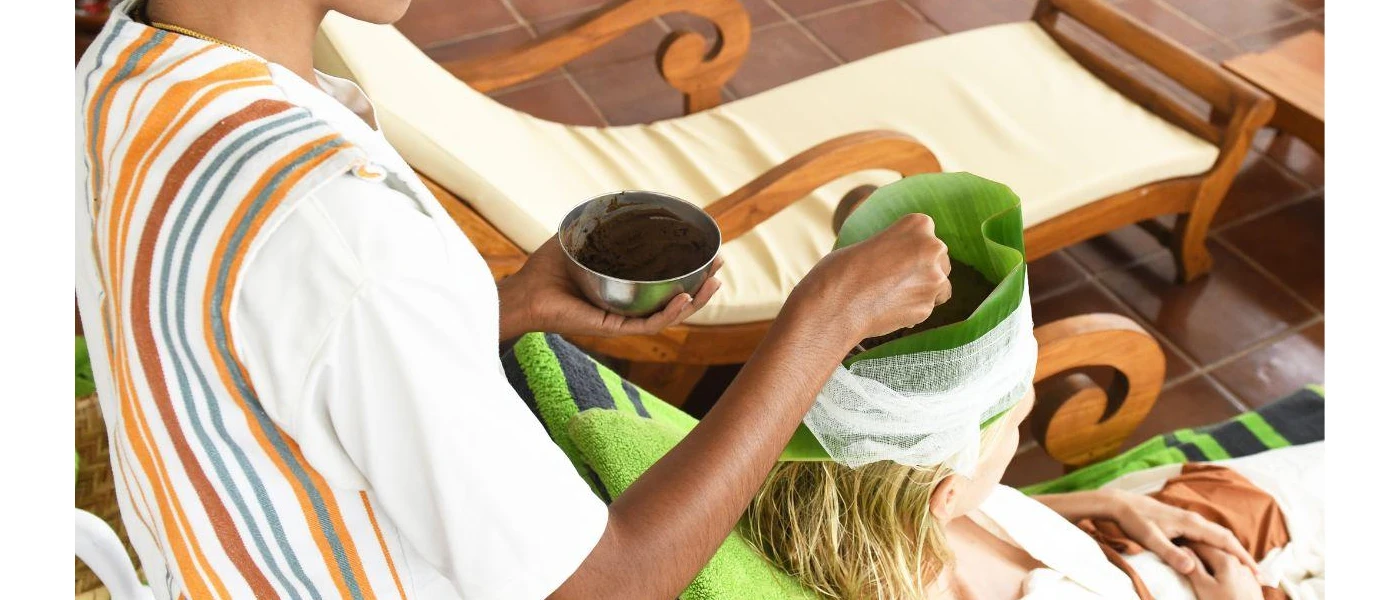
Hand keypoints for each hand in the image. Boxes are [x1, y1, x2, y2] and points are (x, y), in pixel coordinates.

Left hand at [497, 237, 722, 339]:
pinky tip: (685, 298)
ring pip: (669, 315)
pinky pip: (648, 324)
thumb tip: (622, 198)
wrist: (523, 292)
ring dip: (695, 301)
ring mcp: (623, 320)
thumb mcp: (581, 237)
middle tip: (718, 265)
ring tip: (714, 282)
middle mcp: (628, 306)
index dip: (688, 270)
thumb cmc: (545, 269)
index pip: (665, 283)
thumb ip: (602, 223)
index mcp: (625, 289)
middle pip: (675, 300)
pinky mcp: (613, 329)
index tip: (706, 251)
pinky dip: (669, 312)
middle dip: (701, 285)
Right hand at [786, 213, 951, 345]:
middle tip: (893, 277)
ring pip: (939, 285)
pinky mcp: (927, 308)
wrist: (833, 307)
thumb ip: (895, 248)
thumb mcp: (869, 242)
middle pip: (939, 258)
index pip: (925, 231)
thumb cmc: (840, 271)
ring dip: (921, 289)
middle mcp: (933, 249)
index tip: (893, 254)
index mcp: (918, 224)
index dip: (909, 245)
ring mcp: (933, 280)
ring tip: (891, 294)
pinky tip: (889, 309)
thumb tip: (905, 265)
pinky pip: (926, 307)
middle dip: (922, 268)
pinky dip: (913, 308)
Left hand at [1108, 492, 1258, 577]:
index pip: (1224, 540)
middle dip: (1242, 554)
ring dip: (1232, 550)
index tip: (1256, 571)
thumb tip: (1191, 567)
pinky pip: (1208, 534)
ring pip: (1218, 535)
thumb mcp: (1150, 539)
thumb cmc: (1134, 521)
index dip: (1241, 556)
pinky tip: (1219, 555)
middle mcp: (1194, 519)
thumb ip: (1170, 553)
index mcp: (1191, 523)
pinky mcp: (1183, 522)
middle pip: (1226, 537)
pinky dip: (1220, 545)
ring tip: (1243, 567)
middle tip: (1257, 574)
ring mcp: (1189, 519)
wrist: (1121, 504)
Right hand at [1185, 543, 1264, 599]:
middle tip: (1185, 559)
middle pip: (1215, 553)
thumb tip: (1184, 549)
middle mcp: (1240, 563)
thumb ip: (1193, 567)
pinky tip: (1218, 581)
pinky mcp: (1253, 586)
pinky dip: (1223, 574)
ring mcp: (1249, 575)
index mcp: (1226, 559)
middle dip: (1200, 555)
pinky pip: (1234, 574)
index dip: (1187, 546)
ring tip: (1200, 572)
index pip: (1202, 545)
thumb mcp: (1203, 587)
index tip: (1175, 548)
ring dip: (1212, 565)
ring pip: (1225, 564)